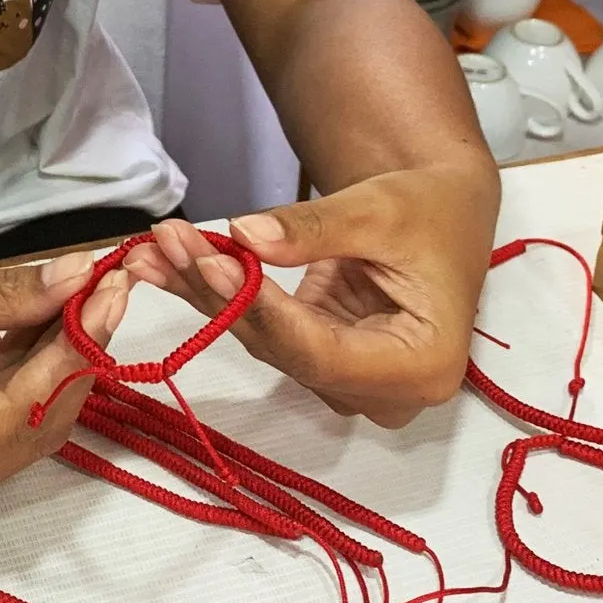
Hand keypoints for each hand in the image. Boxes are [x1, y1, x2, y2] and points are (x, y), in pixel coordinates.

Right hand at [0, 251, 125, 528]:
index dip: (74, 349)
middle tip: (109, 284)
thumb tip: (83, 275)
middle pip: (31, 429)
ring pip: (22, 426)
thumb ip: (1, 295)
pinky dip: (26, 370)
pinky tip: (52, 315)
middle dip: (74, 355)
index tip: (111, 288)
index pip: (21, 413)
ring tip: (89, 293)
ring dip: (56, 361)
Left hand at [125, 167, 498, 427]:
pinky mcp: (318, 358)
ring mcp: (347, 380)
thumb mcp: (378, 211)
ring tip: (159, 244)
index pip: (324, 353)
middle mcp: (383, 391)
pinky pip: (261, 328)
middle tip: (169, 242)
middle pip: (286, 351)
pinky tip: (167, 262)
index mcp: (422, 365)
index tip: (213, 263)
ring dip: (207, 292)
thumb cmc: (430, 211)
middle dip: (221, 295)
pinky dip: (216, 292)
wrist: (443, 212)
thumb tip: (244, 237)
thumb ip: (313, 230)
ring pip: (265, 341)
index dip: (263, 312)